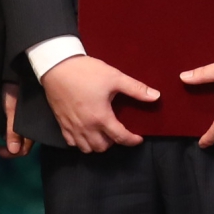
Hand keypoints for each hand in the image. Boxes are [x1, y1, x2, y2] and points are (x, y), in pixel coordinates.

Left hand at [1, 83, 29, 158]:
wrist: (15, 74)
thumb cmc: (14, 90)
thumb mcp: (11, 110)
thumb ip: (13, 131)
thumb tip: (14, 150)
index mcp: (34, 127)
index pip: (24, 149)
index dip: (11, 154)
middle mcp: (34, 126)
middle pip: (23, 146)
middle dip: (10, 149)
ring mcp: (29, 122)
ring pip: (21, 139)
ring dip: (10, 141)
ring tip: (0, 136)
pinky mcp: (24, 116)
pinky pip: (19, 130)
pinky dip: (11, 133)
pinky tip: (4, 129)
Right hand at [42, 55, 160, 153]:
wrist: (57, 66)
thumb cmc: (86, 72)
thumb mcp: (114, 77)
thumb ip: (136, 89)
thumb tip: (156, 96)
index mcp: (101, 117)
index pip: (120, 137)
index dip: (132, 140)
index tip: (138, 138)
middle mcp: (86, 127)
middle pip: (103, 147)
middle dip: (114, 142)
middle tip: (119, 131)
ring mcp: (72, 127)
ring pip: (87, 148)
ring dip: (97, 144)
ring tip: (103, 133)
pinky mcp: (61, 123)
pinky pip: (71, 142)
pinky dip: (80, 142)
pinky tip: (86, 132)